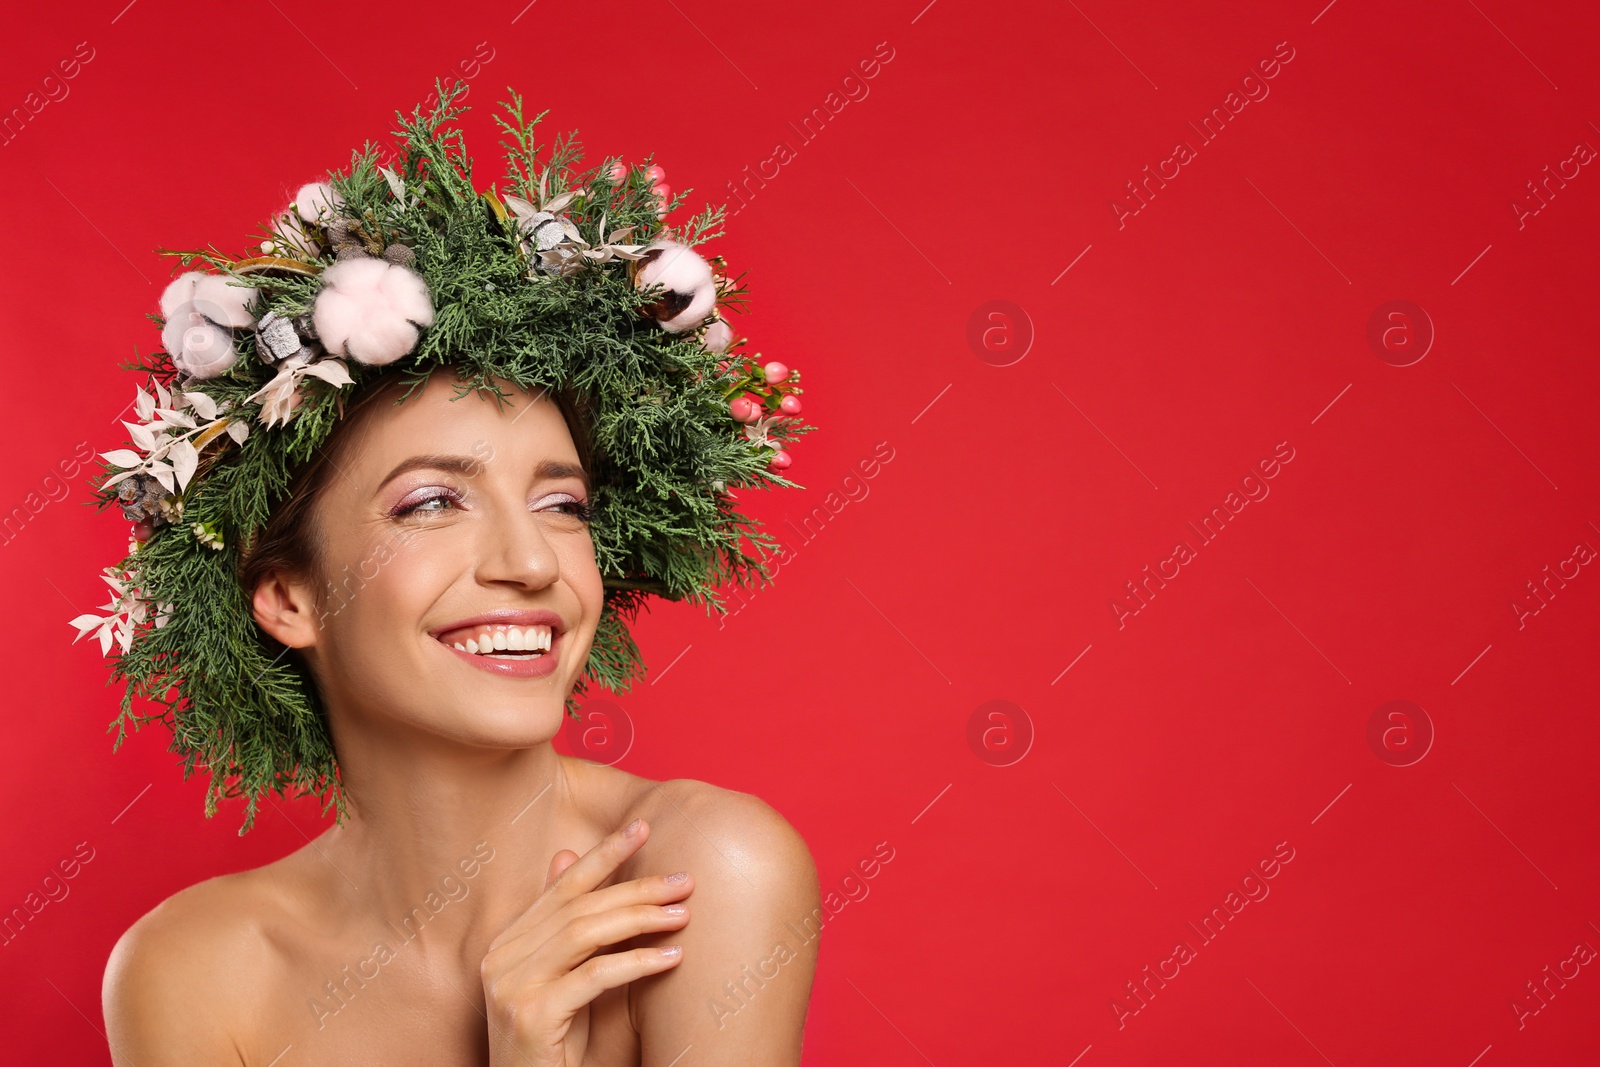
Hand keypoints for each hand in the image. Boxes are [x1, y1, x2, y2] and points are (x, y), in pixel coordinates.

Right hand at [480, 818, 691, 1066]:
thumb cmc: (552, 1038)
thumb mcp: (558, 974)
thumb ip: (561, 921)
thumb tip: (565, 853)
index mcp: (508, 941)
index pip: (562, 885)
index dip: (604, 853)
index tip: (643, 826)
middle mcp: (502, 957)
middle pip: (579, 908)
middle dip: (636, 888)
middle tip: (684, 881)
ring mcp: (511, 986)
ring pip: (585, 934)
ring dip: (641, 919)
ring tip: (683, 915)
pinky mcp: (531, 1015)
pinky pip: (594, 976)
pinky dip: (637, 963)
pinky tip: (672, 958)